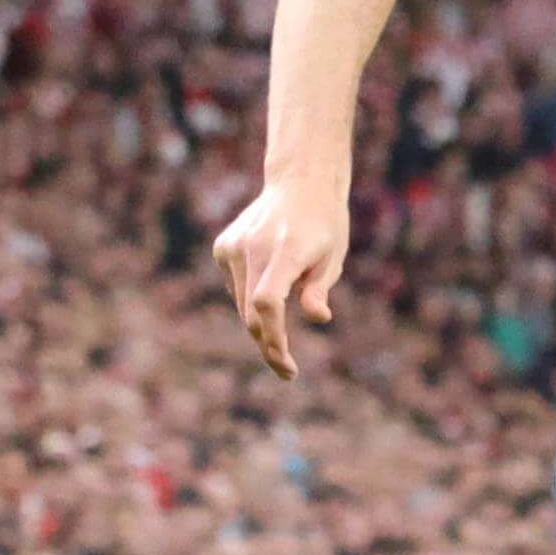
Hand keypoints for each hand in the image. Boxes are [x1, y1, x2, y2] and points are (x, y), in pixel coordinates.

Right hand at [212, 174, 351, 378]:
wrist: (299, 184)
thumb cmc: (325, 225)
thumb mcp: (333, 257)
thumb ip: (319, 288)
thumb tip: (320, 317)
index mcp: (285, 251)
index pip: (268, 302)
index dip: (274, 338)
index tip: (286, 364)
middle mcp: (253, 248)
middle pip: (251, 312)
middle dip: (268, 345)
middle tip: (287, 370)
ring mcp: (233, 246)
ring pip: (241, 303)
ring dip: (261, 323)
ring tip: (285, 326)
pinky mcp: (223, 247)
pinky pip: (236, 287)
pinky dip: (250, 298)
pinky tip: (270, 284)